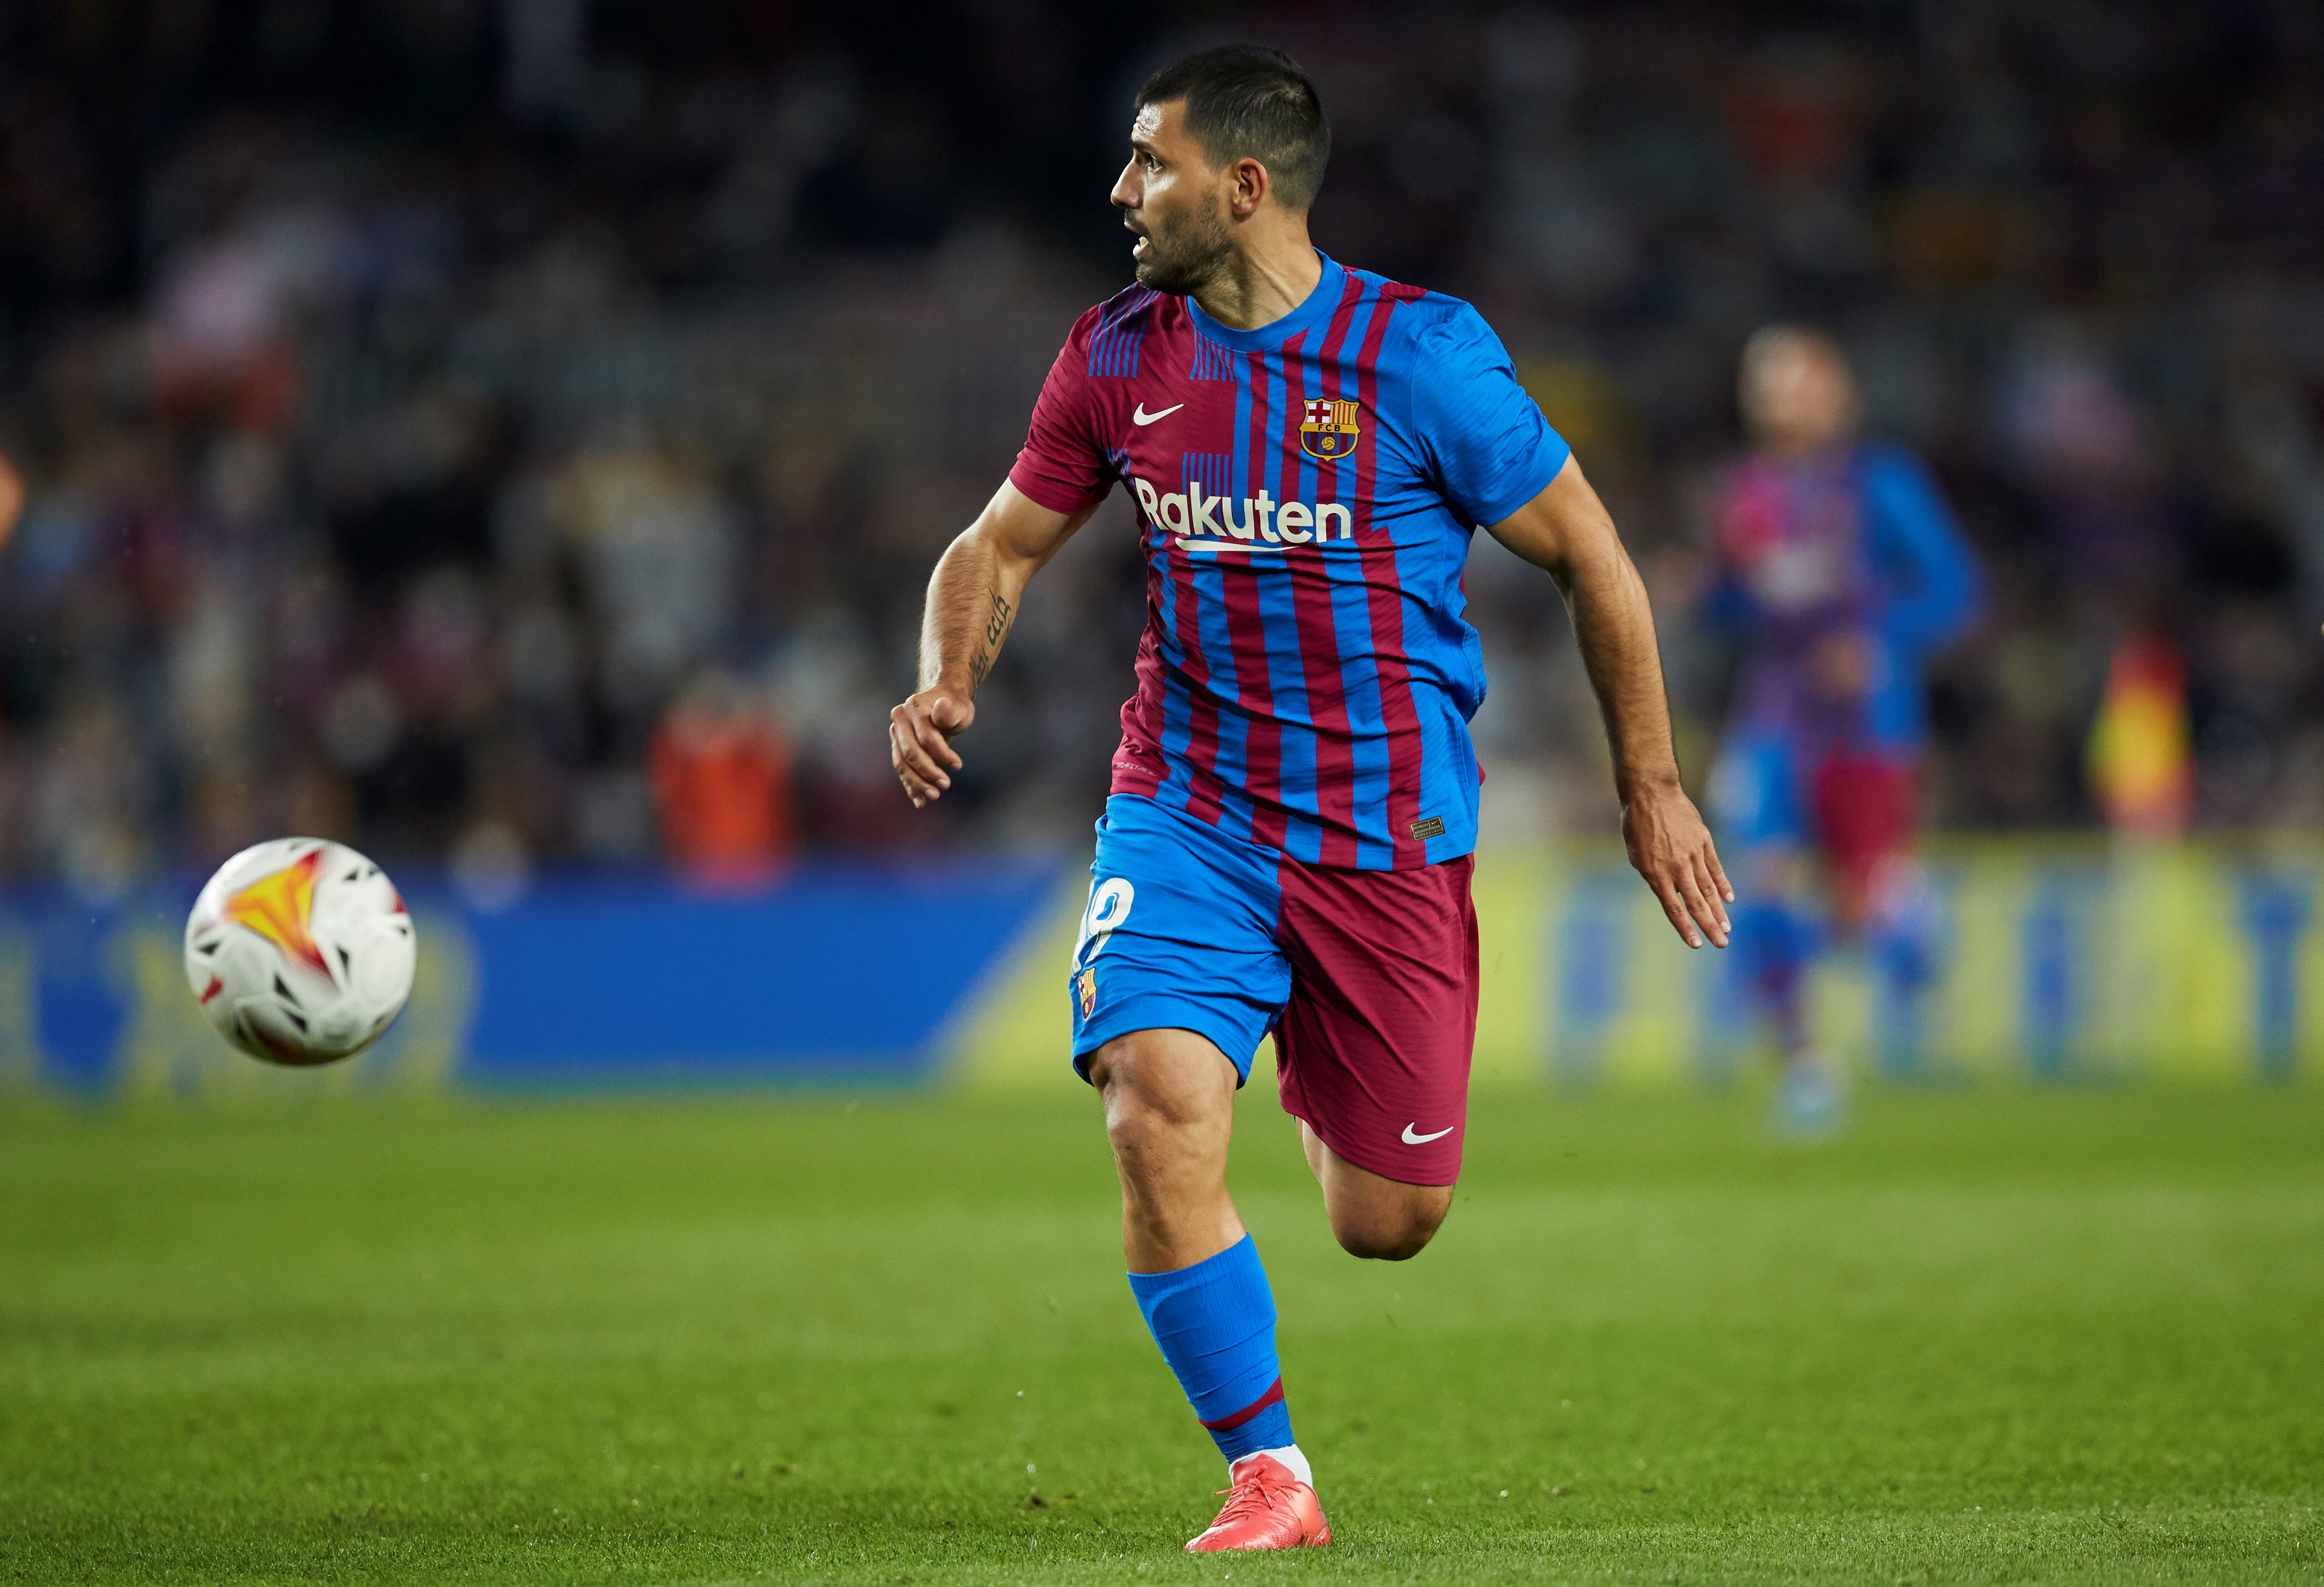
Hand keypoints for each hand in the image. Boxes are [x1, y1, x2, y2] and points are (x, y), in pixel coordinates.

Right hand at [889, 686, 974, 807]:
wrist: (944, 702)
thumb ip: (950, 711)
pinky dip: (910, 786)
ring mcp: (896, 734)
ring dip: (917, 783)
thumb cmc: (955, 706)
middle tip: (946, 785)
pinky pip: (902, 769)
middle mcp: (899, 720)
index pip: (925, 737)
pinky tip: (920, 801)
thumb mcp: (959, 707)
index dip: (941, 753)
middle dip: (927, 772)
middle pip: (910, 752)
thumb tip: (942, 705)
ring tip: (934, 796)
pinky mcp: (897, 747)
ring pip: (902, 764)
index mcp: (913, 707)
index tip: (958, 765)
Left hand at [1622, 780, 1732, 948]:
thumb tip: (1671, 894)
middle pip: (1696, 902)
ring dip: (1719, 910)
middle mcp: (1677, 867)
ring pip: (1709, 888)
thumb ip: (1654, 876)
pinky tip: (1729, 899)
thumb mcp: (1636, 855)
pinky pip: (1715, 867)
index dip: (1685, 928)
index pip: (1673, 908)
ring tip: (1726, 929)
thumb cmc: (1637, 824)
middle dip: (1709, 926)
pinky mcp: (1704, 841)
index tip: (1696, 944)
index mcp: (1656, 873)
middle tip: (1722, 944)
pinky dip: (1723, 884)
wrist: (1651, 792)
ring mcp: (1693, 854)